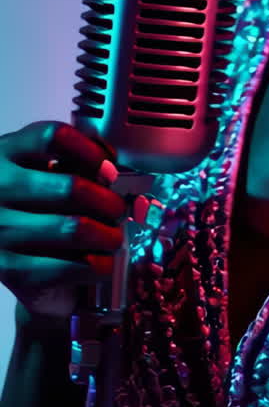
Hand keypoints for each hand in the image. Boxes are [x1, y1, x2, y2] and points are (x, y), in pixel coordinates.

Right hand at [0, 120, 125, 321]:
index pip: (54, 138)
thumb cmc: (22, 199)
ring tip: (114, 238)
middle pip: (73, 188)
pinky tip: (102, 262)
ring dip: (108, 235)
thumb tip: (111, 171)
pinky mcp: (10, 268)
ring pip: (75, 229)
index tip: (109, 167)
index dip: (92, 151)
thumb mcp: (33, 165)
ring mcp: (1, 230)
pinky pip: (70, 266)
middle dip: (109, 202)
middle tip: (119, 210)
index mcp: (7, 153)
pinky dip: (98, 266)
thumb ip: (69, 160)